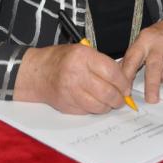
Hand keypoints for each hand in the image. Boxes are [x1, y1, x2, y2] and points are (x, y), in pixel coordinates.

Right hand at [14, 43, 131, 113]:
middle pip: (108, 92)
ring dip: (108, 106)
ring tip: (109, 101)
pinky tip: (95, 102)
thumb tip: (124, 78)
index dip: (123, 82)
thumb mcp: (82, 51)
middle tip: (121, 97)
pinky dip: (95, 109)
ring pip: (100, 106)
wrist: (36, 73)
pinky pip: (89, 111)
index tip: (126, 86)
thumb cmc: (61, 60)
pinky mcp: (67, 105)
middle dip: (119, 98)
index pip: (111, 72)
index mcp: (82, 57)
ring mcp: (70, 92)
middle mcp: (76, 74)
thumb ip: (102, 63)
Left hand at [121, 14, 162, 103]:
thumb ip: (133, 58)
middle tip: (151, 99)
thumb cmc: (161, 37)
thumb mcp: (143, 41)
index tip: (125, 91)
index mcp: (144, 40)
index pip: (132, 59)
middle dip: (152, 85)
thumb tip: (121, 77)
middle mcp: (158, 44)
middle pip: (154, 68)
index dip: (127, 76)